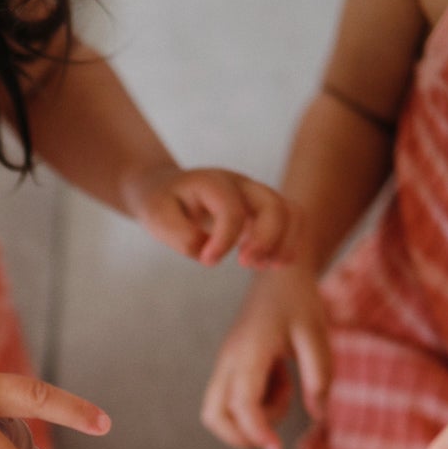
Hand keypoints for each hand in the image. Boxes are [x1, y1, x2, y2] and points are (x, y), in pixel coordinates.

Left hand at [121, 164, 298, 267]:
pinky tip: (271, 264)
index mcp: (212, 182)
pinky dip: (289, 243)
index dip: (224, 240)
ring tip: (263, 266)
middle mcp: (240, 184)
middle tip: (246, 264)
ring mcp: (254, 194)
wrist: (164, 188)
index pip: (232, 210)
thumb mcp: (157, 217)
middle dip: (266, 240)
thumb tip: (208, 251)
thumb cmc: (161, 203)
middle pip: (273, 205)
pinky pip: (291, 221)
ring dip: (284, 243)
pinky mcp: (261, 209)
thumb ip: (181, 236)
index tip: (207, 261)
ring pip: (290, 212)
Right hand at [202, 266, 330, 448]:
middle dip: (241, 436)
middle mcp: (229, 360)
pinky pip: (232, 399)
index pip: (242, 403)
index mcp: (249, 350)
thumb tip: (318, 415)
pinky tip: (280, 378)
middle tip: (277, 427)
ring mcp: (225, 363)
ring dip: (252, 419)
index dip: (256, 432)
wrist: (278, 274)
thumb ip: (319, 376)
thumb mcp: (317, 335)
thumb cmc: (299, 301)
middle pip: (214, 415)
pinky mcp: (230, 366)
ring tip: (284, 389)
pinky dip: (256, 404)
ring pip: (219, 411)